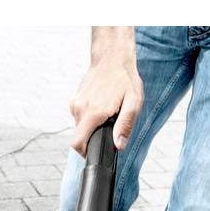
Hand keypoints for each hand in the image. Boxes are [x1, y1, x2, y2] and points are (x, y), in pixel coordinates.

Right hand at [69, 26, 143, 155]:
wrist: (112, 57)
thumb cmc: (125, 79)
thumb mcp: (133, 102)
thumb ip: (126, 125)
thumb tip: (119, 145)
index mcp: (93, 112)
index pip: (77, 143)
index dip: (85, 153)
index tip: (95, 152)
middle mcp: (80, 109)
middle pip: (80, 137)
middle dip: (94, 137)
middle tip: (110, 127)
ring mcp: (75, 104)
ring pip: (80, 127)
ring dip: (93, 126)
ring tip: (108, 114)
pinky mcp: (75, 100)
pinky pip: (80, 117)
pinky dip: (90, 118)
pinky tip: (102, 107)